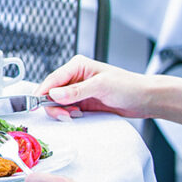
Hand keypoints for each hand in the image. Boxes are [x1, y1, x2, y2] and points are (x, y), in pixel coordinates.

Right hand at [35, 55, 149, 120]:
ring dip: (62, 110)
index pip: (53, 79)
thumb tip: (54, 94)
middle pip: (52, 92)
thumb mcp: (101, 86)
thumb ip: (76, 91)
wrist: (145, 99)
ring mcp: (78, 90)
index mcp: (77, 66)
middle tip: (64, 114)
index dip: (43, 91)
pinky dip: (68, 114)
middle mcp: (75, 77)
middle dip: (54, 105)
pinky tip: (78, 115)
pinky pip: (67, 108)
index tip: (35, 103)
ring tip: (74, 114)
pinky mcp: (83, 101)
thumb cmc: (129, 86)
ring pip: (57, 102)